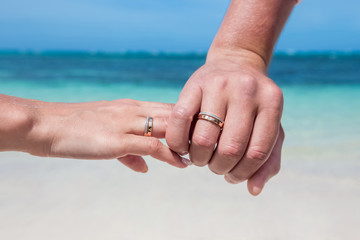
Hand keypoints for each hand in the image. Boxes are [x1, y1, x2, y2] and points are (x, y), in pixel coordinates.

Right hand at [25, 99, 186, 171]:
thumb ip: (129, 152)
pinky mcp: (117, 140)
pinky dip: (170, 155)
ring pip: (168, 126)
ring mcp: (125, 123)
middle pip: (174, 114)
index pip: (168, 108)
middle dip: (193, 126)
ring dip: (186, 141)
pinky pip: (152, 146)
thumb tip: (146, 168)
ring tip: (200, 154)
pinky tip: (181, 164)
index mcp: (131, 106)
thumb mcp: (107, 136)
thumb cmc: (76, 130)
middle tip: (210, 140)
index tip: (201, 131)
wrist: (48, 125)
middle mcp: (132, 110)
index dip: (188, 119)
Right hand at [166, 51, 283, 194]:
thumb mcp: (269, 128)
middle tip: (215, 167)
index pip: (257, 153)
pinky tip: (183, 147)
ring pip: (204, 139)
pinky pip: (179, 121)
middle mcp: (247, 90)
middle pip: (230, 149)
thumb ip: (268, 161)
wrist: (235, 63)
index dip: (243, 173)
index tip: (232, 176)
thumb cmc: (253, 105)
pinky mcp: (193, 84)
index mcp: (272, 103)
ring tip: (200, 158)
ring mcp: (219, 85)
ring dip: (199, 159)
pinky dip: (177, 143)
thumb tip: (253, 190)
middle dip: (219, 168)